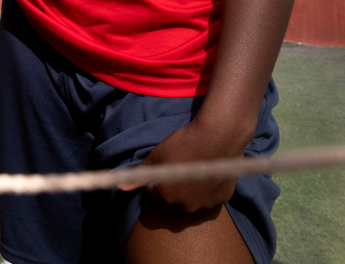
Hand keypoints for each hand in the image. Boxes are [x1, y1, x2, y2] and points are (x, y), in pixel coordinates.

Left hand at [120, 117, 250, 212]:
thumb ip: (139, 174)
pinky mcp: (223, 200)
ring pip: (192, 199)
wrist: (218, 137)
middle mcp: (186, 206)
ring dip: (191, 189)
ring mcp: (206, 205)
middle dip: (174, 186)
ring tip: (195, 168)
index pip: (153, 192)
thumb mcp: (157, 156)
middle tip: (181, 165)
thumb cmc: (184, 144)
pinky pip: (210, 197)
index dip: (157, 178)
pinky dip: (208, 189)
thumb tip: (121, 187)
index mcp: (166, 196)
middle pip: (173, 198)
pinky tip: (209, 172)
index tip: (165, 166)